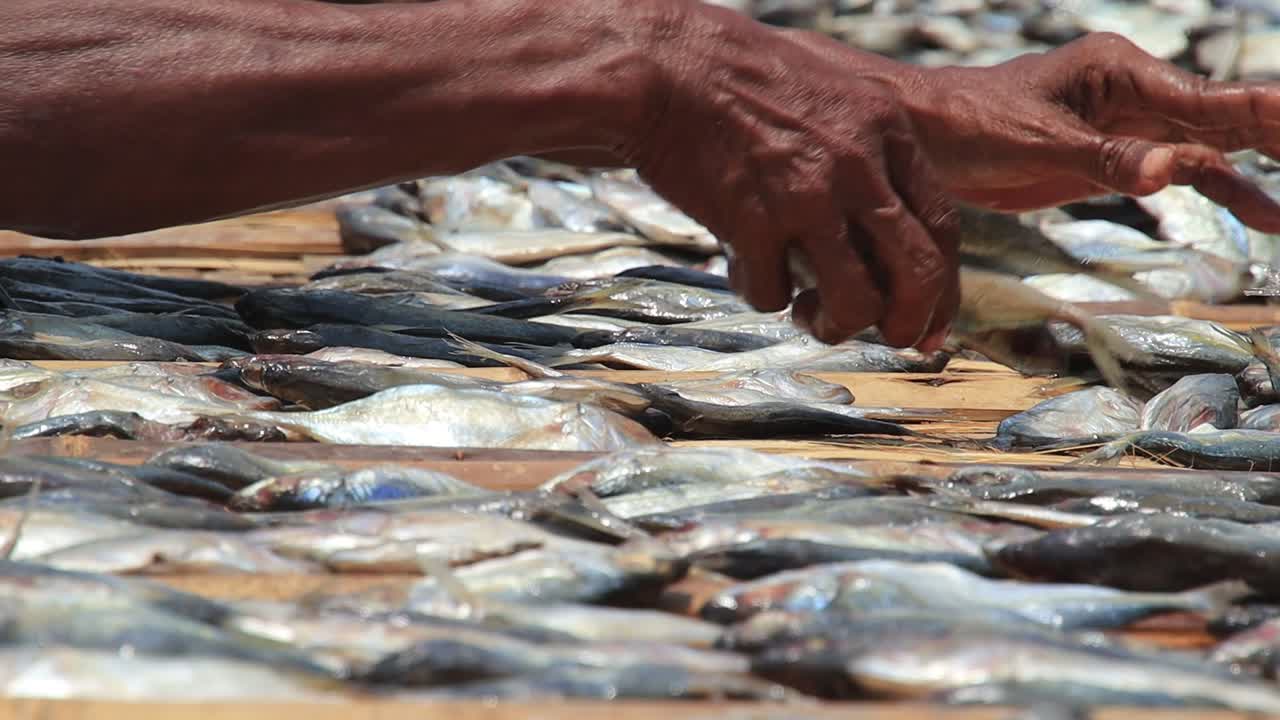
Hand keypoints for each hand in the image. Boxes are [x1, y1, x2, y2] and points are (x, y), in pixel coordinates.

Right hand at [621, 2, 958, 350]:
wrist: (670, 67)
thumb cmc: (743, 83)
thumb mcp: (833, 98)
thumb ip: (868, 156)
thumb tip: (885, 229)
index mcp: (886, 132)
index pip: (941, 227)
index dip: (941, 288)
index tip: (928, 322)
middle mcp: (856, 167)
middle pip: (916, 273)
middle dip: (906, 323)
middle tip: (887, 339)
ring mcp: (805, 196)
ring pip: (854, 301)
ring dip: (835, 325)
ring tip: (809, 315)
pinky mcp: (751, 222)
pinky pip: (773, 295)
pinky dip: (760, 295)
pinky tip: (743, 268)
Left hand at [905, 32, 1279, 231]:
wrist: (927, 137)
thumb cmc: (972, 125)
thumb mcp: (1037, 142)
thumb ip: (1105, 158)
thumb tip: (1171, 171)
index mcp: (1121, 72)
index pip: (1210, 98)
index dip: (1268, 115)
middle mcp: (1135, 91)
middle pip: (1225, 116)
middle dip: (1278, 136)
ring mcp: (1129, 124)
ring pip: (1210, 147)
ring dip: (1257, 174)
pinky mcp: (1115, 156)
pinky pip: (1178, 172)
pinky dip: (1217, 190)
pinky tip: (1259, 214)